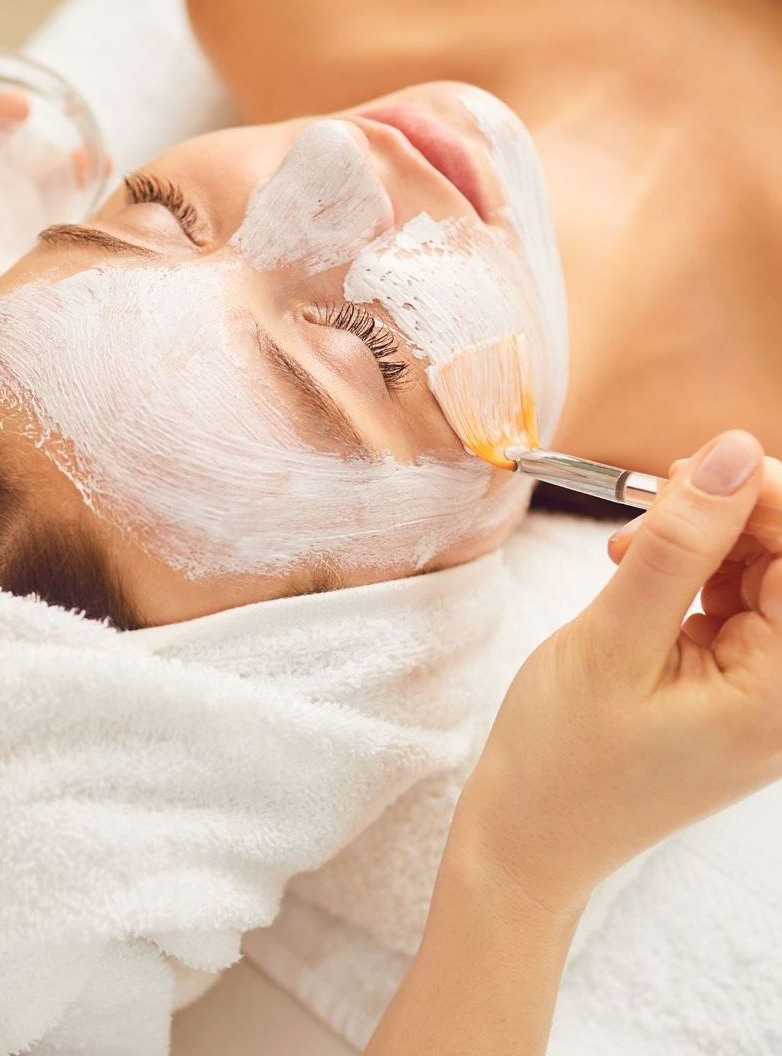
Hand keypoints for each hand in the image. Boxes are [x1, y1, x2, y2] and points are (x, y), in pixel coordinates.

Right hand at [457, 430, 781, 914]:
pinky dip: (685, 572)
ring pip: (760, 574)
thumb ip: (676, 545)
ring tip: (626, 545)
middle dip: (732, 514)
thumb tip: (731, 453)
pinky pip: (730, 601)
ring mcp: (761, 690)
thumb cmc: (563, 759)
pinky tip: (633, 568)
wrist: (529, 835)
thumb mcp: (613, 641)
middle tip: (655, 495)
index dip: (769, 497)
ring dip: (701, 541)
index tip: (702, 463)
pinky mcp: (729, 682)